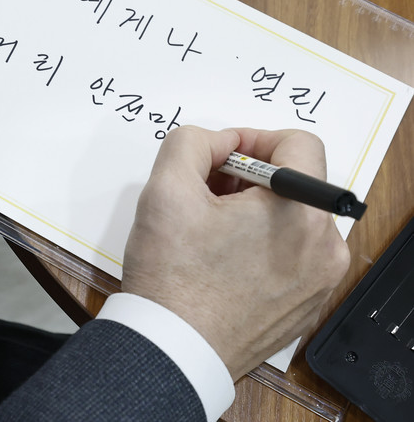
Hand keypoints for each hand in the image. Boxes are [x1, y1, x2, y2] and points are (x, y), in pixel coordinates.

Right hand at [122, 126, 349, 380]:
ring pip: (292, 219)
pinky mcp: (307, 304)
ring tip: (210, 231)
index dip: (253, 138)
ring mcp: (319, 281)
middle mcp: (324, 247)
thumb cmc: (173, 279)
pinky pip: (292, 255)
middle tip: (205, 193)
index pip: (298, 143)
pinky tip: (223, 260)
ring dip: (254, 211)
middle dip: (247, 178)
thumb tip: (216, 143)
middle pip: (294, 183)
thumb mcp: (166, 189)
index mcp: (300, 212)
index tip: (221, 157)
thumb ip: (191, 143)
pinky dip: (262, 245)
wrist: (174, 350)